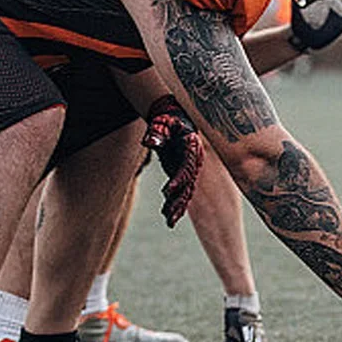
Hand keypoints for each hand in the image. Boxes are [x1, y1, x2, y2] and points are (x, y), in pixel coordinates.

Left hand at [142, 94, 203, 227]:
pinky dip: (175, 205)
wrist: (175, 119)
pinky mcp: (182, 174)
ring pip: (185, 192)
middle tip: (169, 215)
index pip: (185, 167)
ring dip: (177, 207)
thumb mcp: (162, 123)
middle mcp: (193, 162)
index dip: (178, 179)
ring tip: (169, 222)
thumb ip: (157, 133)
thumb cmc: (168, 119)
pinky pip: (181, 192)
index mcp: (191, 148)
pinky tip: (169, 218)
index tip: (168, 191)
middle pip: (188, 184)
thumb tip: (149, 142)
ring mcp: (188, 170)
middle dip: (179, 200)